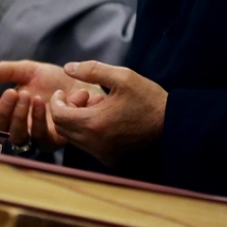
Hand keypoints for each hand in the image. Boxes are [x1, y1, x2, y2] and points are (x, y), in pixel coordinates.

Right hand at [0, 61, 103, 151]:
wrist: (84, 81)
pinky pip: (43, 138)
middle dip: (5, 112)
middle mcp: (22, 128)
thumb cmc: (54, 79)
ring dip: (21, 117)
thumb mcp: (29, 70)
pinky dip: (41, 120)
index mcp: (11, 113)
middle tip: (12, 93)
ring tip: (28, 95)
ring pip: (20, 137)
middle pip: (3, 131)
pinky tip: (44, 101)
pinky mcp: (56, 140)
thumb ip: (8, 71)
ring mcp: (38, 136)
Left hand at [44, 61, 167, 166]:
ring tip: (96, 104)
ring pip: (73, 137)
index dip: (56, 101)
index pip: (58, 116)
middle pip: (62, 128)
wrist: (170, 122)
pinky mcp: (110, 158)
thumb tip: (68, 68)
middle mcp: (95, 143)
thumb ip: (92, 70)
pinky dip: (86, 131)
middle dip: (66, 109)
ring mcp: (102, 153)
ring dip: (76, 119)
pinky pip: (86, 145)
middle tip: (83, 95)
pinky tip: (103, 118)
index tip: (63, 91)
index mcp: (94, 123)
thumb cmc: (147, 97)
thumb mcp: (122, 76)